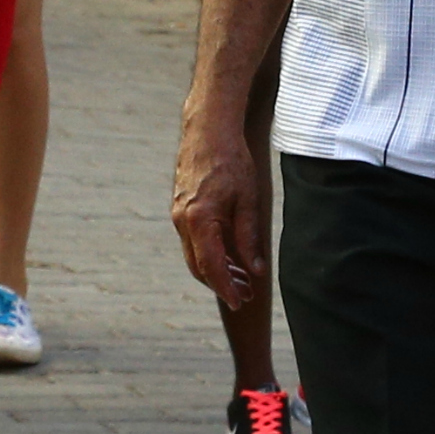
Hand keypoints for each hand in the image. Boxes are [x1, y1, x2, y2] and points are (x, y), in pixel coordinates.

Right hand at [172, 106, 267, 312]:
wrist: (208, 130)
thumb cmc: (231, 161)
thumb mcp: (247, 201)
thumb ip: (249, 238)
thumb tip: (256, 270)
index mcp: (199, 220)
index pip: (212, 267)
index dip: (227, 288)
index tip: (241, 303)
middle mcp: (183, 221)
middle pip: (199, 267)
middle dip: (222, 285)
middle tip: (247, 295)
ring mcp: (178, 215)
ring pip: (195, 255)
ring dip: (216, 270)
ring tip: (243, 278)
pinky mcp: (181, 208)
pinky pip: (193, 241)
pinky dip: (210, 254)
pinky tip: (230, 256)